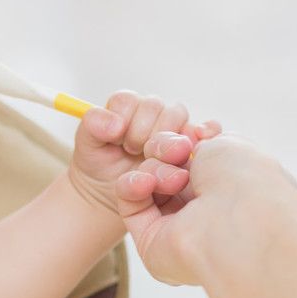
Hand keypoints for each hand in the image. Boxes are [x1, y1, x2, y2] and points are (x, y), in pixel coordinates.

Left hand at [68, 90, 217, 212]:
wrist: (117, 197)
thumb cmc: (100, 167)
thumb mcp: (88, 147)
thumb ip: (93, 126)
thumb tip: (115, 123)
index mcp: (125, 108)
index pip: (127, 101)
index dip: (122, 120)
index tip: (117, 140)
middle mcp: (151, 113)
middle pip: (155, 107)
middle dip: (142, 133)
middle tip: (134, 153)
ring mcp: (173, 127)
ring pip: (177, 116)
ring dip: (165, 138)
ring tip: (152, 160)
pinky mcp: (193, 143)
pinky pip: (208, 128)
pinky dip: (205, 132)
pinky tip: (192, 146)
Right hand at [114, 132, 296, 285]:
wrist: (238, 222)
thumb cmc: (244, 182)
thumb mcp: (228, 144)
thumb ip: (201, 142)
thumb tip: (187, 145)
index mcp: (228, 186)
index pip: (192, 157)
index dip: (185, 140)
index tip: (194, 135)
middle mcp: (204, 207)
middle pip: (166, 166)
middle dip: (166, 151)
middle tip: (180, 152)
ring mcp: (177, 225)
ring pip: (147, 182)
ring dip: (155, 169)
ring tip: (176, 180)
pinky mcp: (151, 241)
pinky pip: (129, 205)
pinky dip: (132, 186)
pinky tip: (146, 184)